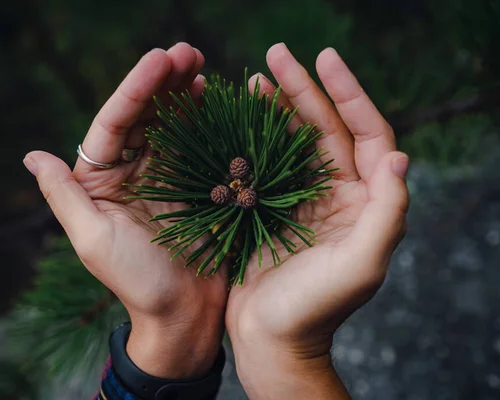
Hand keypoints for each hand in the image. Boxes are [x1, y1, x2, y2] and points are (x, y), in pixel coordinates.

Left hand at [23, 43, 226, 378]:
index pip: (115, 124)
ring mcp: (165, 174)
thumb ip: (65, 196)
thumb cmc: (136, 282)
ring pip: (171, 123)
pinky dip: (205, 119)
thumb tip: (32, 156)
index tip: (160, 59)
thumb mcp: (93, 241)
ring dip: (184, 91)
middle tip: (187, 52)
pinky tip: (212, 95)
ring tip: (200, 63)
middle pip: (144, 115)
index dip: (136, 90)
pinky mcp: (195, 184)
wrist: (184, 312)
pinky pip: (198, 144)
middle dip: (163, 81)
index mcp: (100, 180)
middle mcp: (131, 171)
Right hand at [226, 44, 408, 397]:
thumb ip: (387, 213)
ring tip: (255, 77)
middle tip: (277, 53)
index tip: (325, 59)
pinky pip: (264, 163)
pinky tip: (237, 117)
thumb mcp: (360, 266)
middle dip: (304, 89)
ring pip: (292, 141)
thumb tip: (397, 156)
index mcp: (364, 202)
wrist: (272, 339)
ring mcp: (301, 199)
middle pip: (325, 129)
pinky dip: (252, 137)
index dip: (350, 94)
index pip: (367, 134)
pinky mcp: (269, 208)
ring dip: (276, 108)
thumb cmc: (317, 310)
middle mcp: (337, 194)